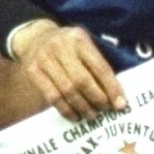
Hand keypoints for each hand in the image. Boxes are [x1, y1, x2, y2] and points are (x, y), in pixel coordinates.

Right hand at [10, 20, 125, 119]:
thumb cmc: (68, 46)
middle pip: (82, 81)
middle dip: (97, 99)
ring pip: (67, 91)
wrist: (35, 37)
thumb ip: (98, 65)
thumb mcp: (84, 45)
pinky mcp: (32, 71)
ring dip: (83, 107)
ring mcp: (44, 58)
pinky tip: (75, 116)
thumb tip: (117, 97)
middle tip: (105, 110)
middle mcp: (60, 46)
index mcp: (79, 39)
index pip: (99, 67)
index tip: (121, 105)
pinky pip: (52, 96)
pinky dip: (66, 110)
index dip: (112, 88)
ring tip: (92, 115)